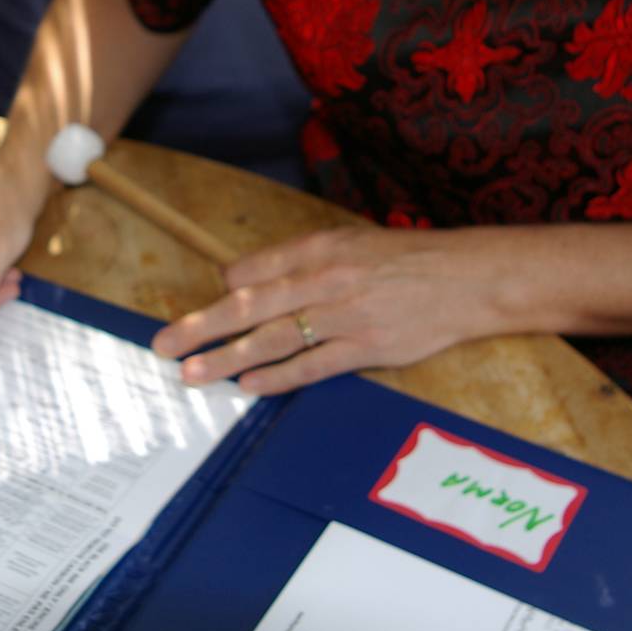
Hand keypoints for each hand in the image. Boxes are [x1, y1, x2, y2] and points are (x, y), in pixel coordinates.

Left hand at [150, 227, 508, 394]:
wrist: (467, 279)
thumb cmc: (405, 260)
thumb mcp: (350, 243)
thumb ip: (299, 261)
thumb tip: (245, 280)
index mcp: (320, 248)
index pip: (255, 269)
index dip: (224, 289)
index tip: (202, 305)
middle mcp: (327, 279)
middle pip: (251, 305)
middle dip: (202, 325)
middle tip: (164, 343)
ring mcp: (347, 316)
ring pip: (274, 339)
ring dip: (228, 358)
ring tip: (192, 373)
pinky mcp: (368, 348)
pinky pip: (313, 366)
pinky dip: (278, 378)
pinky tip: (248, 387)